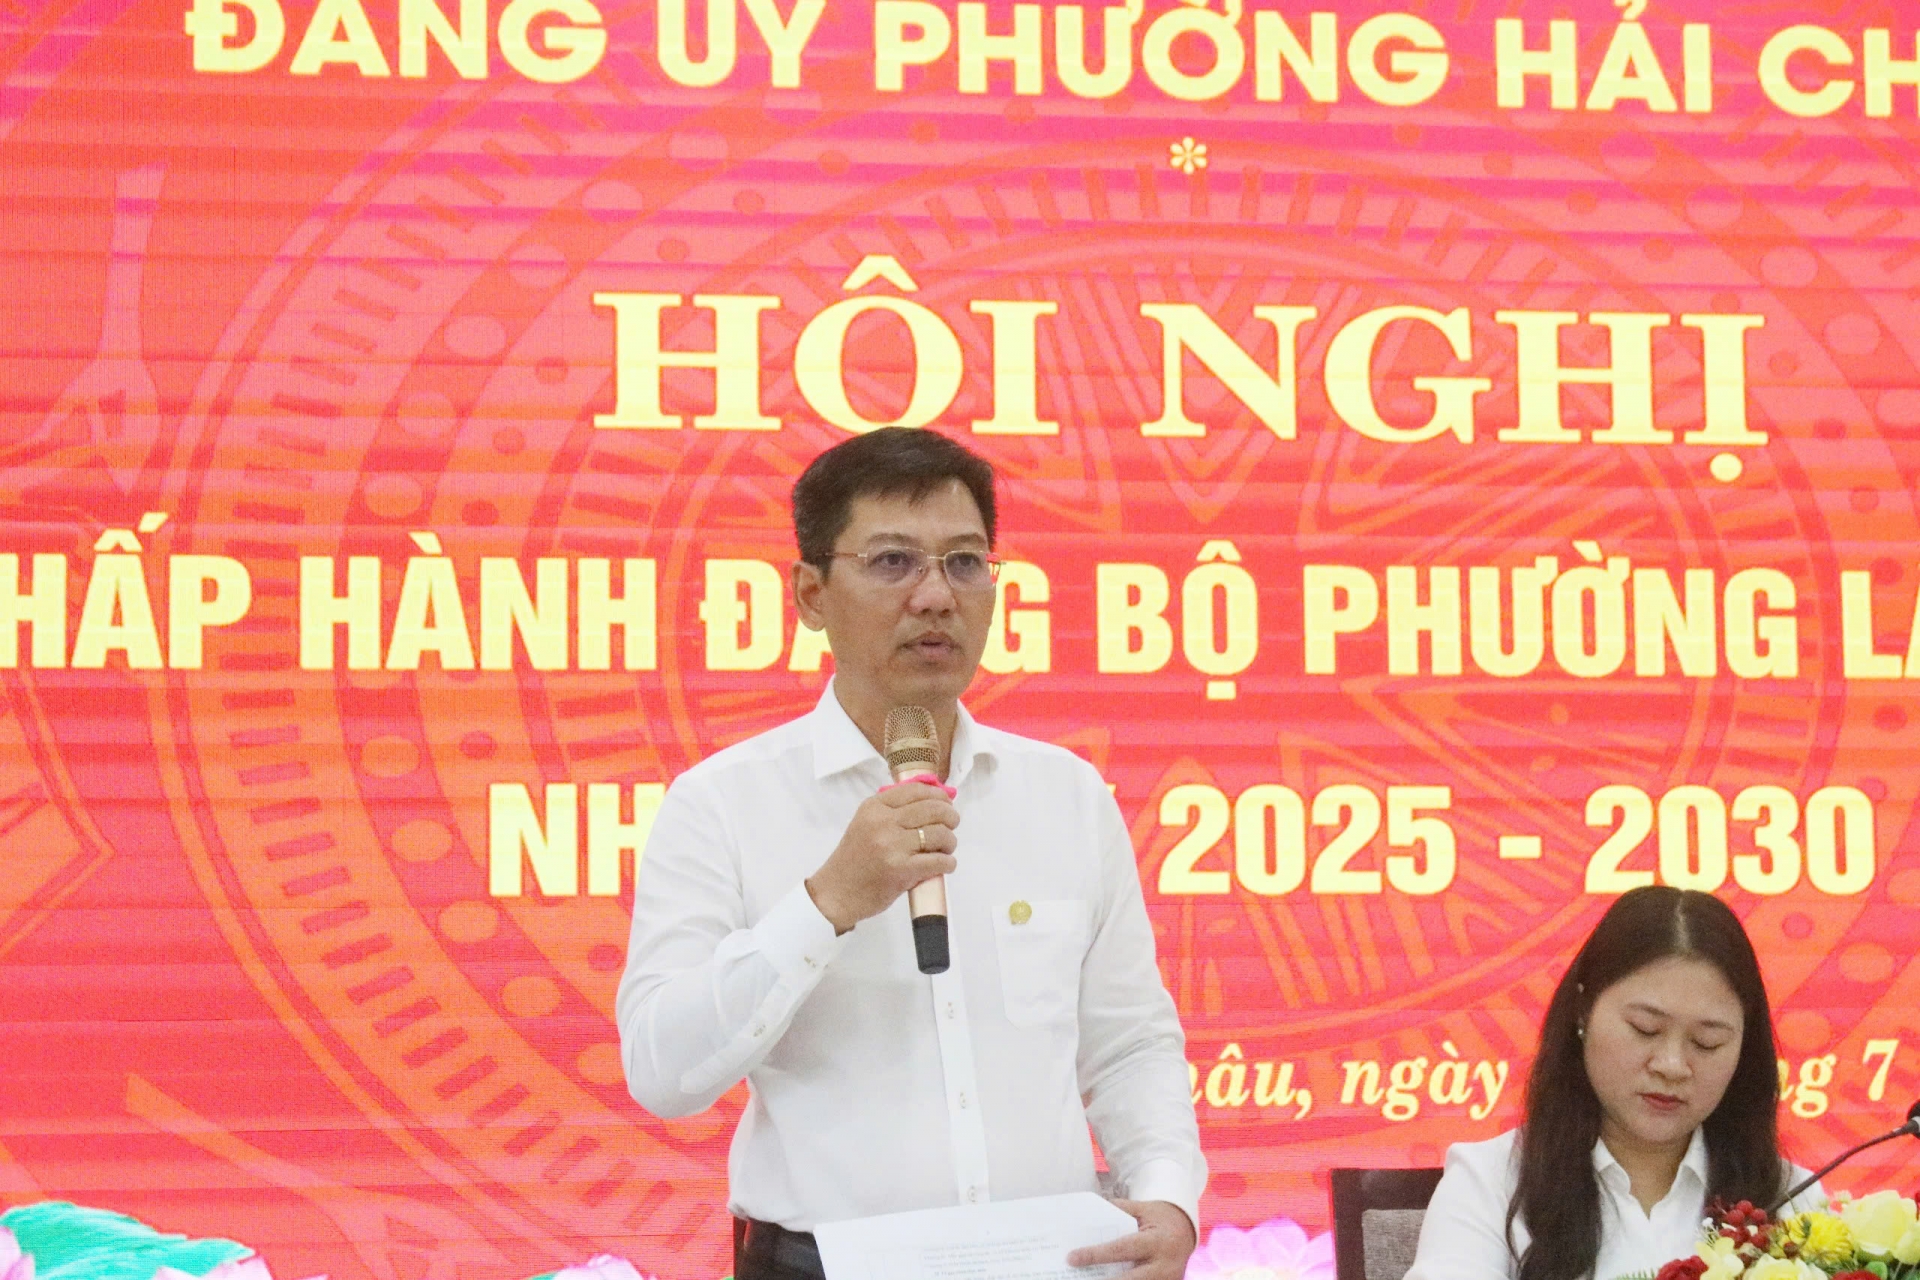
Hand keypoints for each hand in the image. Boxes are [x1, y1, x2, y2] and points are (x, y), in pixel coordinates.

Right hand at [805, 783, 957, 932]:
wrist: (836, 893)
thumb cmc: (854, 860)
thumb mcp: (865, 824)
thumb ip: (893, 811)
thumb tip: (933, 800)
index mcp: (874, 807)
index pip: (916, 790)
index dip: (938, 795)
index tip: (946, 803)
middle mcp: (883, 822)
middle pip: (933, 809)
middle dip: (950, 816)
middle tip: (952, 825)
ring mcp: (893, 846)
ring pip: (940, 834)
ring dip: (950, 841)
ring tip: (946, 849)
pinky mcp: (902, 870)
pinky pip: (939, 861)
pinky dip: (948, 863)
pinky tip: (945, 864)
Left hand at [1066, 1199, 1196, 1277]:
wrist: (1186, 1231)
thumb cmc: (1160, 1218)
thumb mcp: (1143, 1209)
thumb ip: (1119, 1210)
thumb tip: (1090, 1216)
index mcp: (1158, 1241)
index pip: (1121, 1249)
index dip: (1096, 1255)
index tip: (1072, 1258)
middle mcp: (1164, 1266)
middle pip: (1128, 1279)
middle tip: (1077, 1277)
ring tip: (1090, 1278)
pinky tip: (1107, 1278)